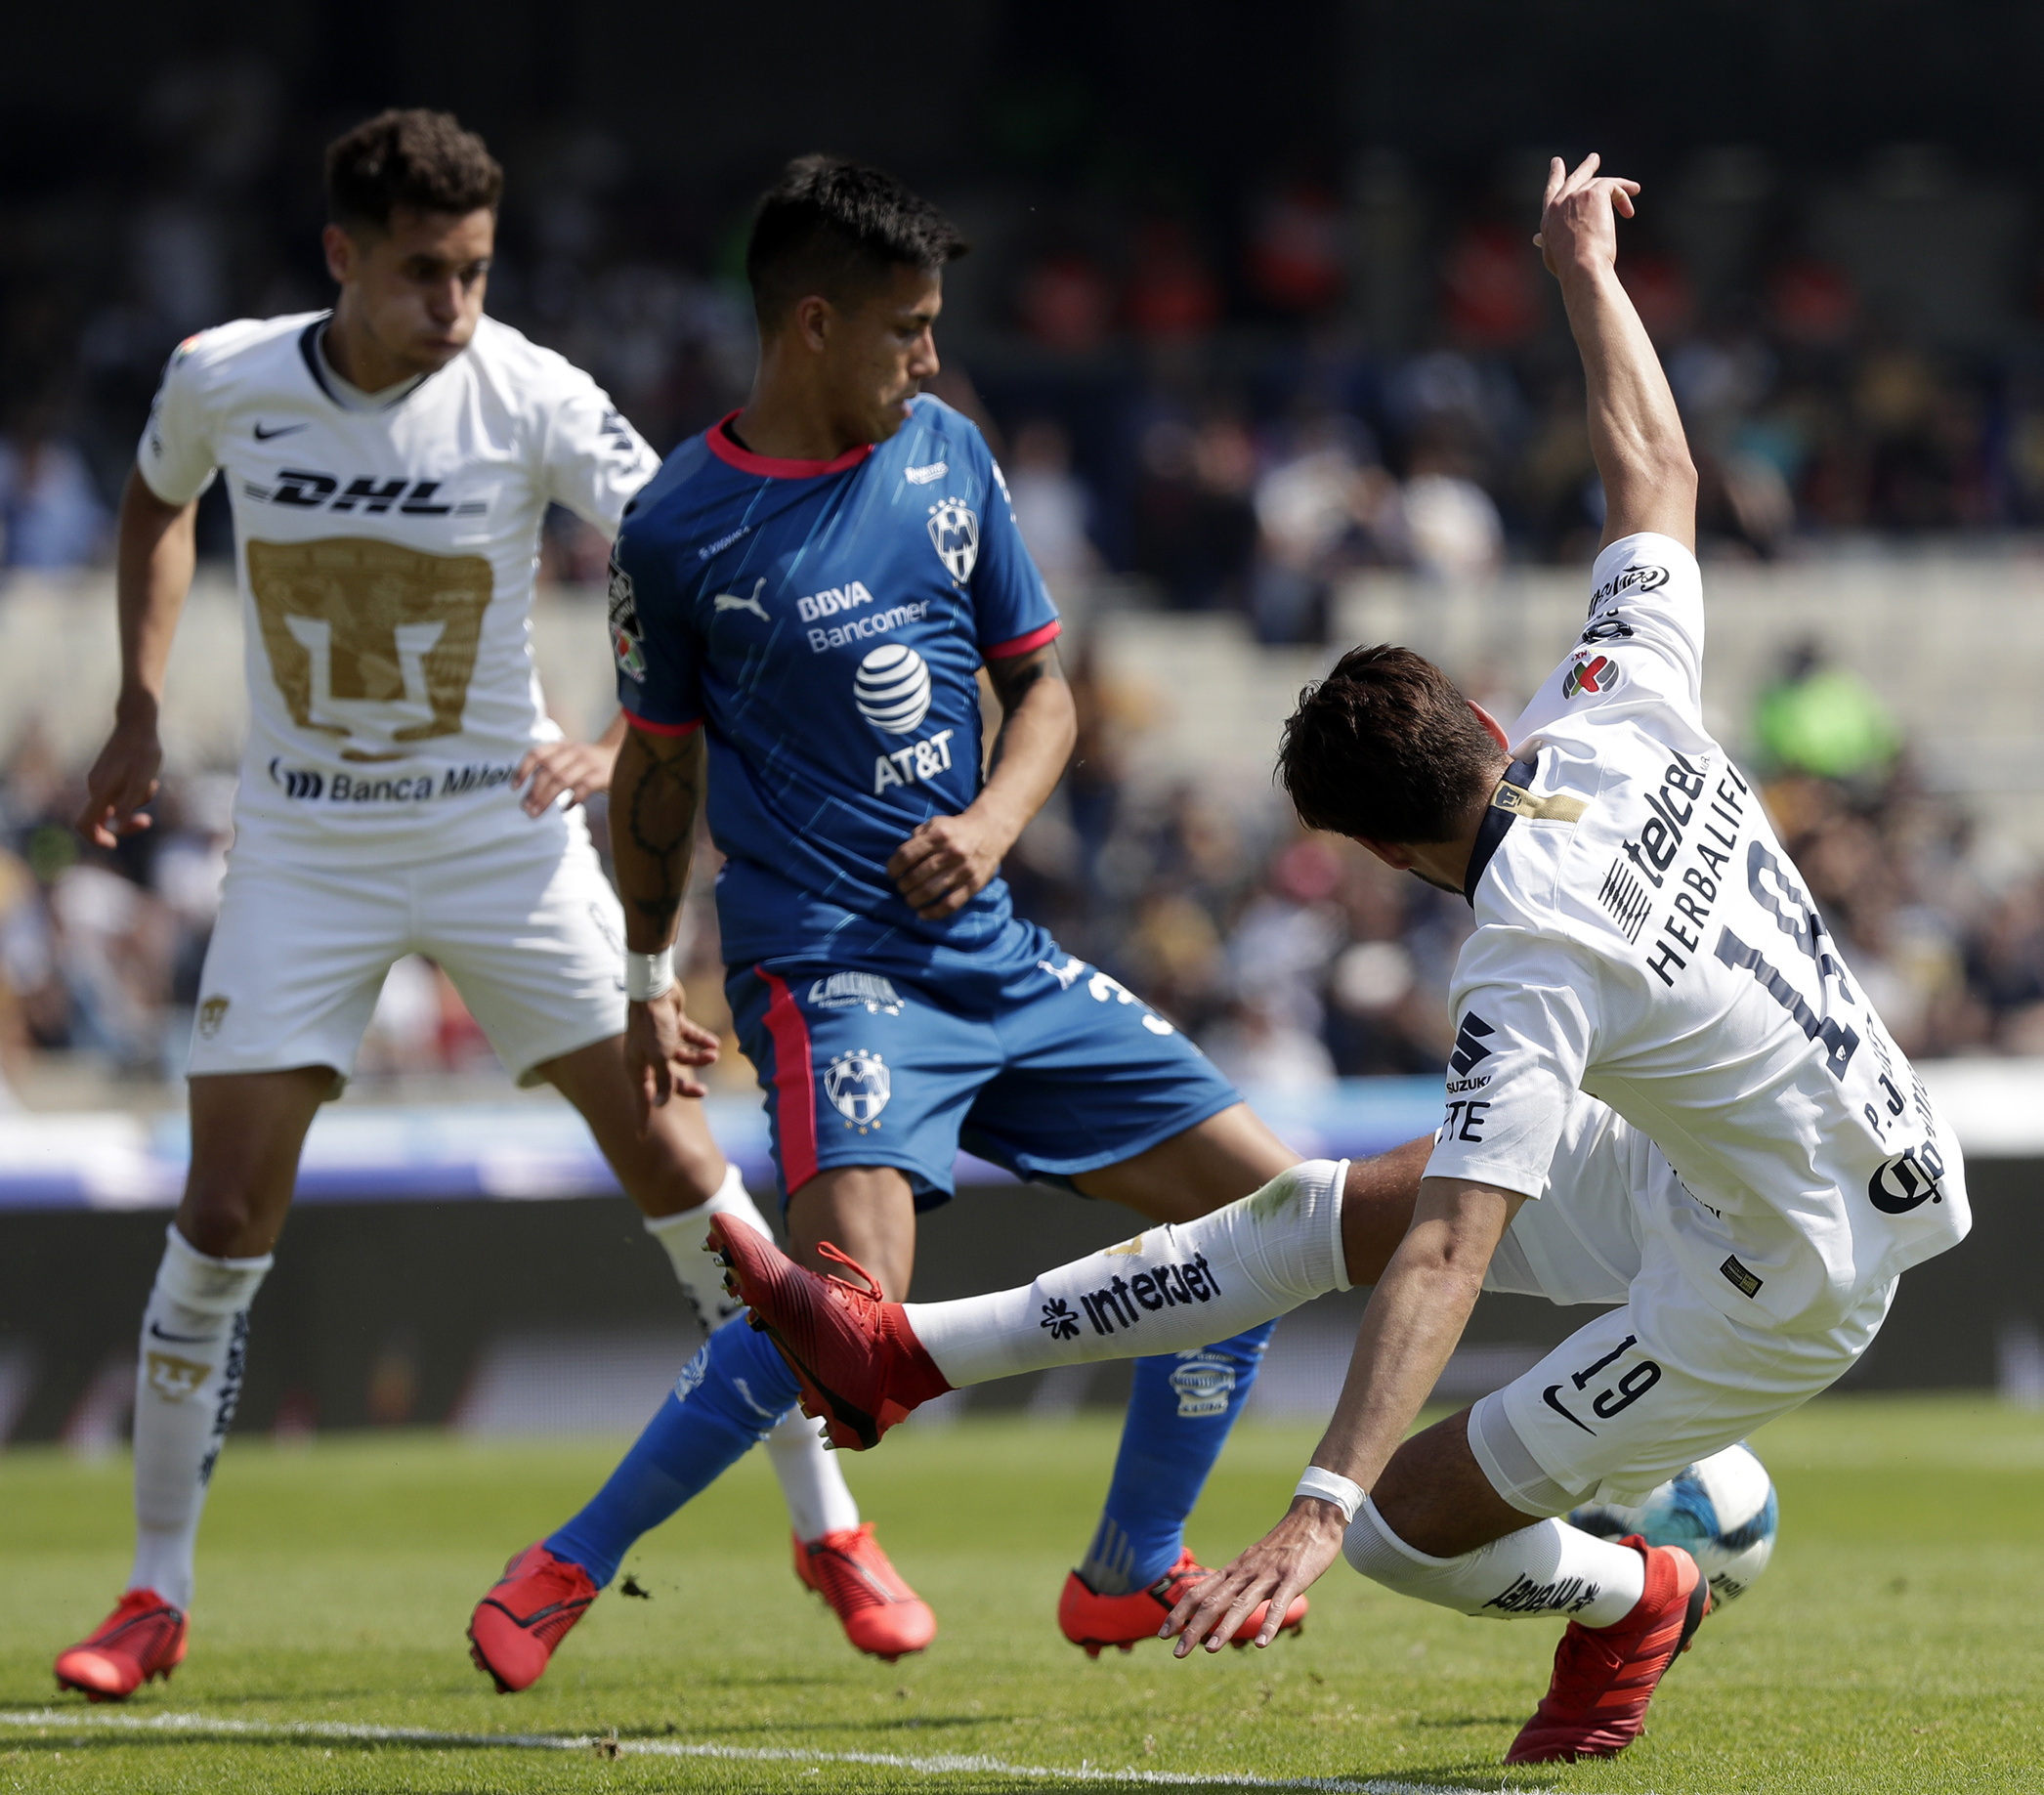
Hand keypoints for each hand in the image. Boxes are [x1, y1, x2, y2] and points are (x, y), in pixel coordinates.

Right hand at [76, 711, 163, 846]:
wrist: (138, 723)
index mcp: (100, 791)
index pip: (85, 824)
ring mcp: (101, 779)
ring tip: (152, 782)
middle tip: (148, 821)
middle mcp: (96, 787)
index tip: (114, 844)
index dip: (97, 838)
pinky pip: (121, 792)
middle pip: (105, 818)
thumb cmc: (142, 752)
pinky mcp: (108, 773)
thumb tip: (115, 829)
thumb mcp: (140, 781)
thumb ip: (127, 805)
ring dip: (136, 802)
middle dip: (126, 822)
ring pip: (117, 804)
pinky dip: (135, 792)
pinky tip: (149, 777)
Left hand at [516, 736, 620, 816]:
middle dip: (534, 791)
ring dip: (546, 798)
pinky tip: (565, 808)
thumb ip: (551, 766)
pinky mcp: (602, 775)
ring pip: (562, 780)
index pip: (537, 754)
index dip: (523, 770)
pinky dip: (572, 800)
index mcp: (562, 745)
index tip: (514, 788)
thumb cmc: (587, 762)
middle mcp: (574, 751)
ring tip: (536, 812)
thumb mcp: (569, 756)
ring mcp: (589, 762)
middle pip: (548, 770)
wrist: (621, 754)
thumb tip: (528, 792)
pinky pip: (583, 789)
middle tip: (526, 808)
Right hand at [624, 986, 720, 1122]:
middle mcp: (646, 1055)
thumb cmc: (654, 1025)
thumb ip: (664, 1080)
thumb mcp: (660, 1057)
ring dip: (699, 1059)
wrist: (656, 989)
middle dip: (685, 1086)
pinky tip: (714, 1043)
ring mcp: (659, 1040)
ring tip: (713, 1055)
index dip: (642, 1117)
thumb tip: (662, 1102)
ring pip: (682, 1057)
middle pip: (667, 1079)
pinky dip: (701, 1041)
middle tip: (704, 1092)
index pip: (642, 1098)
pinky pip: (689, 1038)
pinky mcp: (672, 1025)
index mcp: (637, 1066)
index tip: (641, 1137)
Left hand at [887, 808, 1012, 918]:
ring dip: (913, 899)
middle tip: (901, 887)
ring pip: (930, 891)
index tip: (891, 873)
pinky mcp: (974, 884)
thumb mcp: (935, 824)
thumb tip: (900, 860)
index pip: (906, 855)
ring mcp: (964, 869)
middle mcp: (951, 852)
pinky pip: (950, 904)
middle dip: (903, 885)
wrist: (990, 831)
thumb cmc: (955, 830)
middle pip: (916, 875)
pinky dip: (933, 913)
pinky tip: (922, 914)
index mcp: (938, 835)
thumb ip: (917, 838)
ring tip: (910, 899)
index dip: (893, 867)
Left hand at [1160, 1497, 1347, 1655]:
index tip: (1163, 1634)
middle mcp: (1245, 1572)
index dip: (1179, 1613)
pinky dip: (1269, 1624)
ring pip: (1241, 1603)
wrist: (1312, 1518)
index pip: (1198, 1592)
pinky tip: (1261, 1644)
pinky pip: (1279, 1603)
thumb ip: (1238, 1583)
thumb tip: (1220, 1606)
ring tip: (1210, 1649)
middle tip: (1177, 1653)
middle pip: (1213, 1602)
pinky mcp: (1293, 1578)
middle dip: (1193, 1628)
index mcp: (1234, 1570)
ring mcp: (1269, 1575)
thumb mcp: (1253, 1562)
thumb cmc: (1282, 1545)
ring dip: (1225, 1627)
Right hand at [1533, 153, 1639, 282]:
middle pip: (1574, 178)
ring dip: (1618, 185)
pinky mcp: (1594, 193)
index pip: (1551, 192)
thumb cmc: (1569, 269)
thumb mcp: (1552, 254)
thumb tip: (1535, 238)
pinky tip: (1629, 211)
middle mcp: (1559, 203)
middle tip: (1594, 158)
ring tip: (1633, 188)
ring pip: (1598, 182)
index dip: (1555, 178)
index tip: (1557, 164)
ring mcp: (1576, 196)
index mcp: (1548, 219)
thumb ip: (1545, 241)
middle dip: (1585, 168)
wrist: (1582, 267)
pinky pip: (1612, 186)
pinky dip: (1623, 196)